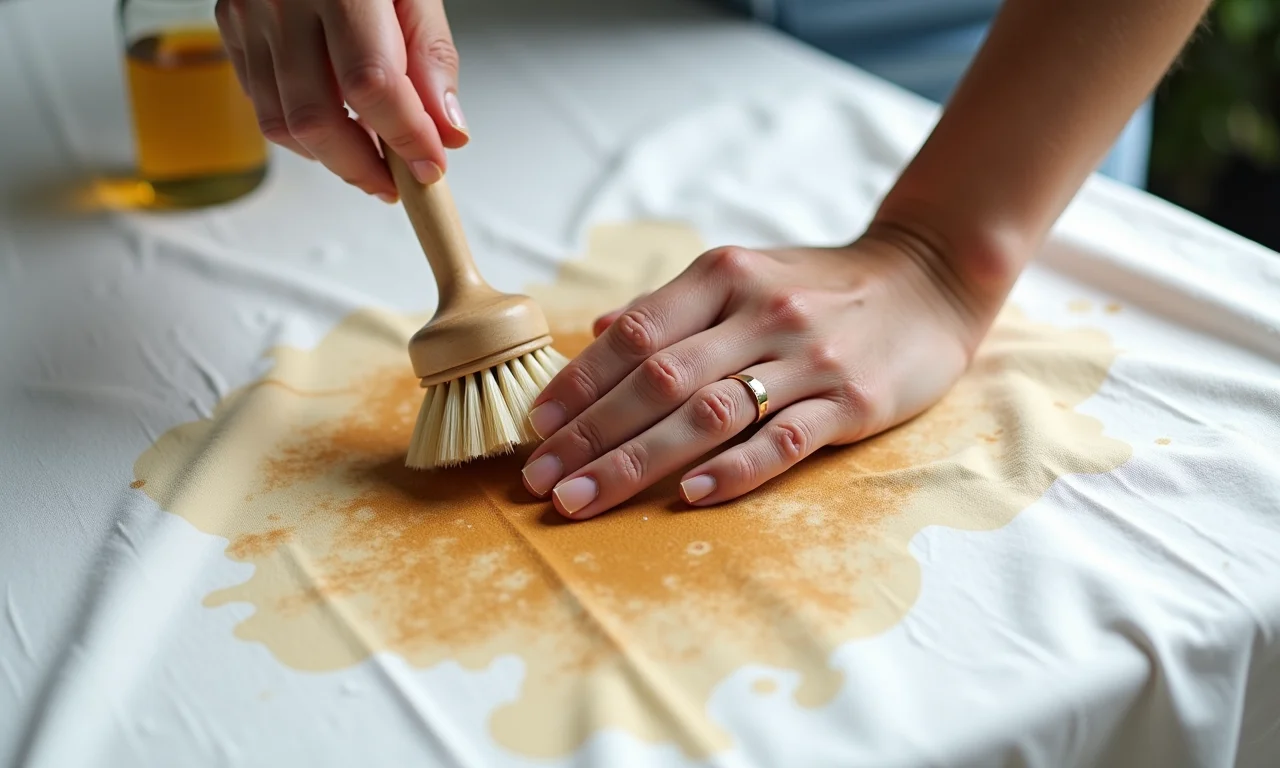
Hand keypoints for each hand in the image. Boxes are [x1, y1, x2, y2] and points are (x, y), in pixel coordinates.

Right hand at [215, 0, 467, 199]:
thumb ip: (431, 58)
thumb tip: (448, 131)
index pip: (371, 84)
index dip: (405, 136)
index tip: (432, 167)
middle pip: (316, 118)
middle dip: (363, 166)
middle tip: (400, 183)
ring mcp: (245, 14)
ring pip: (281, 124)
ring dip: (332, 159)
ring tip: (373, 162)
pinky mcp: (229, 28)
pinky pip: (261, 105)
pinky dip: (303, 134)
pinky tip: (337, 129)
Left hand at [520, 232, 991, 519]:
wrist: (929, 282)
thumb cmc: (820, 286)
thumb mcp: (744, 273)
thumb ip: (672, 306)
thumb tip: (596, 334)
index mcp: (723, 277)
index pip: (635, 335)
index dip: (578, 383)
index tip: (534, 427)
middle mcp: (759, 313)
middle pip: (659, 381)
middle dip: (589, 435)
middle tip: (540, 481)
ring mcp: (808, 358)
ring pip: (709, 414)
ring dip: (638, 461)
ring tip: (583, 500)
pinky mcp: (851, 401)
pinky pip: (785, 439)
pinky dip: (736, 468)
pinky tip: (692, 496)